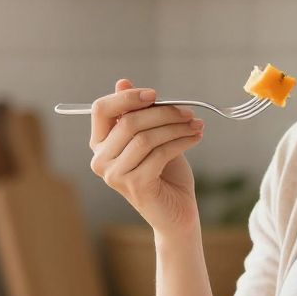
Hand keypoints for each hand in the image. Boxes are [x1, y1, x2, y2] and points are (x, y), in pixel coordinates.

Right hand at [88, 78, 203, 233]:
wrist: (177, 213)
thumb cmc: (165, 174)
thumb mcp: (153, 137)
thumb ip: (138, 113)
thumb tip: (122, 82)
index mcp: (100, 144)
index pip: (101, 109)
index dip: (127, 97)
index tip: (156, 95)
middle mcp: (101, 160)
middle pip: (128, 122)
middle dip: (163, 112)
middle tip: (189, 112)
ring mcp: (115, 175)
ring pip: (145, 137)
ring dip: (176, 127)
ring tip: (196, 125)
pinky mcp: (135, 185)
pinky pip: (159, 153)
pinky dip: (181, 141)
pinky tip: (196, 137)